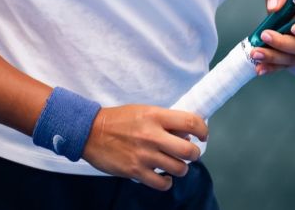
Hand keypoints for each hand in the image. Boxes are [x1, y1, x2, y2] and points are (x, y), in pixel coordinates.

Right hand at [81, 105, 207, 190]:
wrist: (91, 132)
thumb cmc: (119, 120)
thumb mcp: (144, 111)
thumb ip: (165, 121)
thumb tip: (187, 133)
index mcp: (156, 116)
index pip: (191, 122)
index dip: (203, 130)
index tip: (203, 136)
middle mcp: (153, 135)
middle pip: (189, 150)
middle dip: (194, 154)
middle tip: (191, 153)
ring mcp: (144, 155)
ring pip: (178, 168)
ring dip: (181, 168)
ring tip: (176, 165)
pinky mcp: (135, 171)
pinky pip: (161, 183)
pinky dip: (167, 182)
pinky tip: (164, 177)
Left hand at [250, 0, 294, 77]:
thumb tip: (273, 7)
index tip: (294, 28)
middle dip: (282, 43)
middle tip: (265, 35)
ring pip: (290, 60)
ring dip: (272, 57)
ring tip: (255, 53)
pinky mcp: (294, 60)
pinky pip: (283, 66)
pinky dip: (270, 68)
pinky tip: (259, 68)